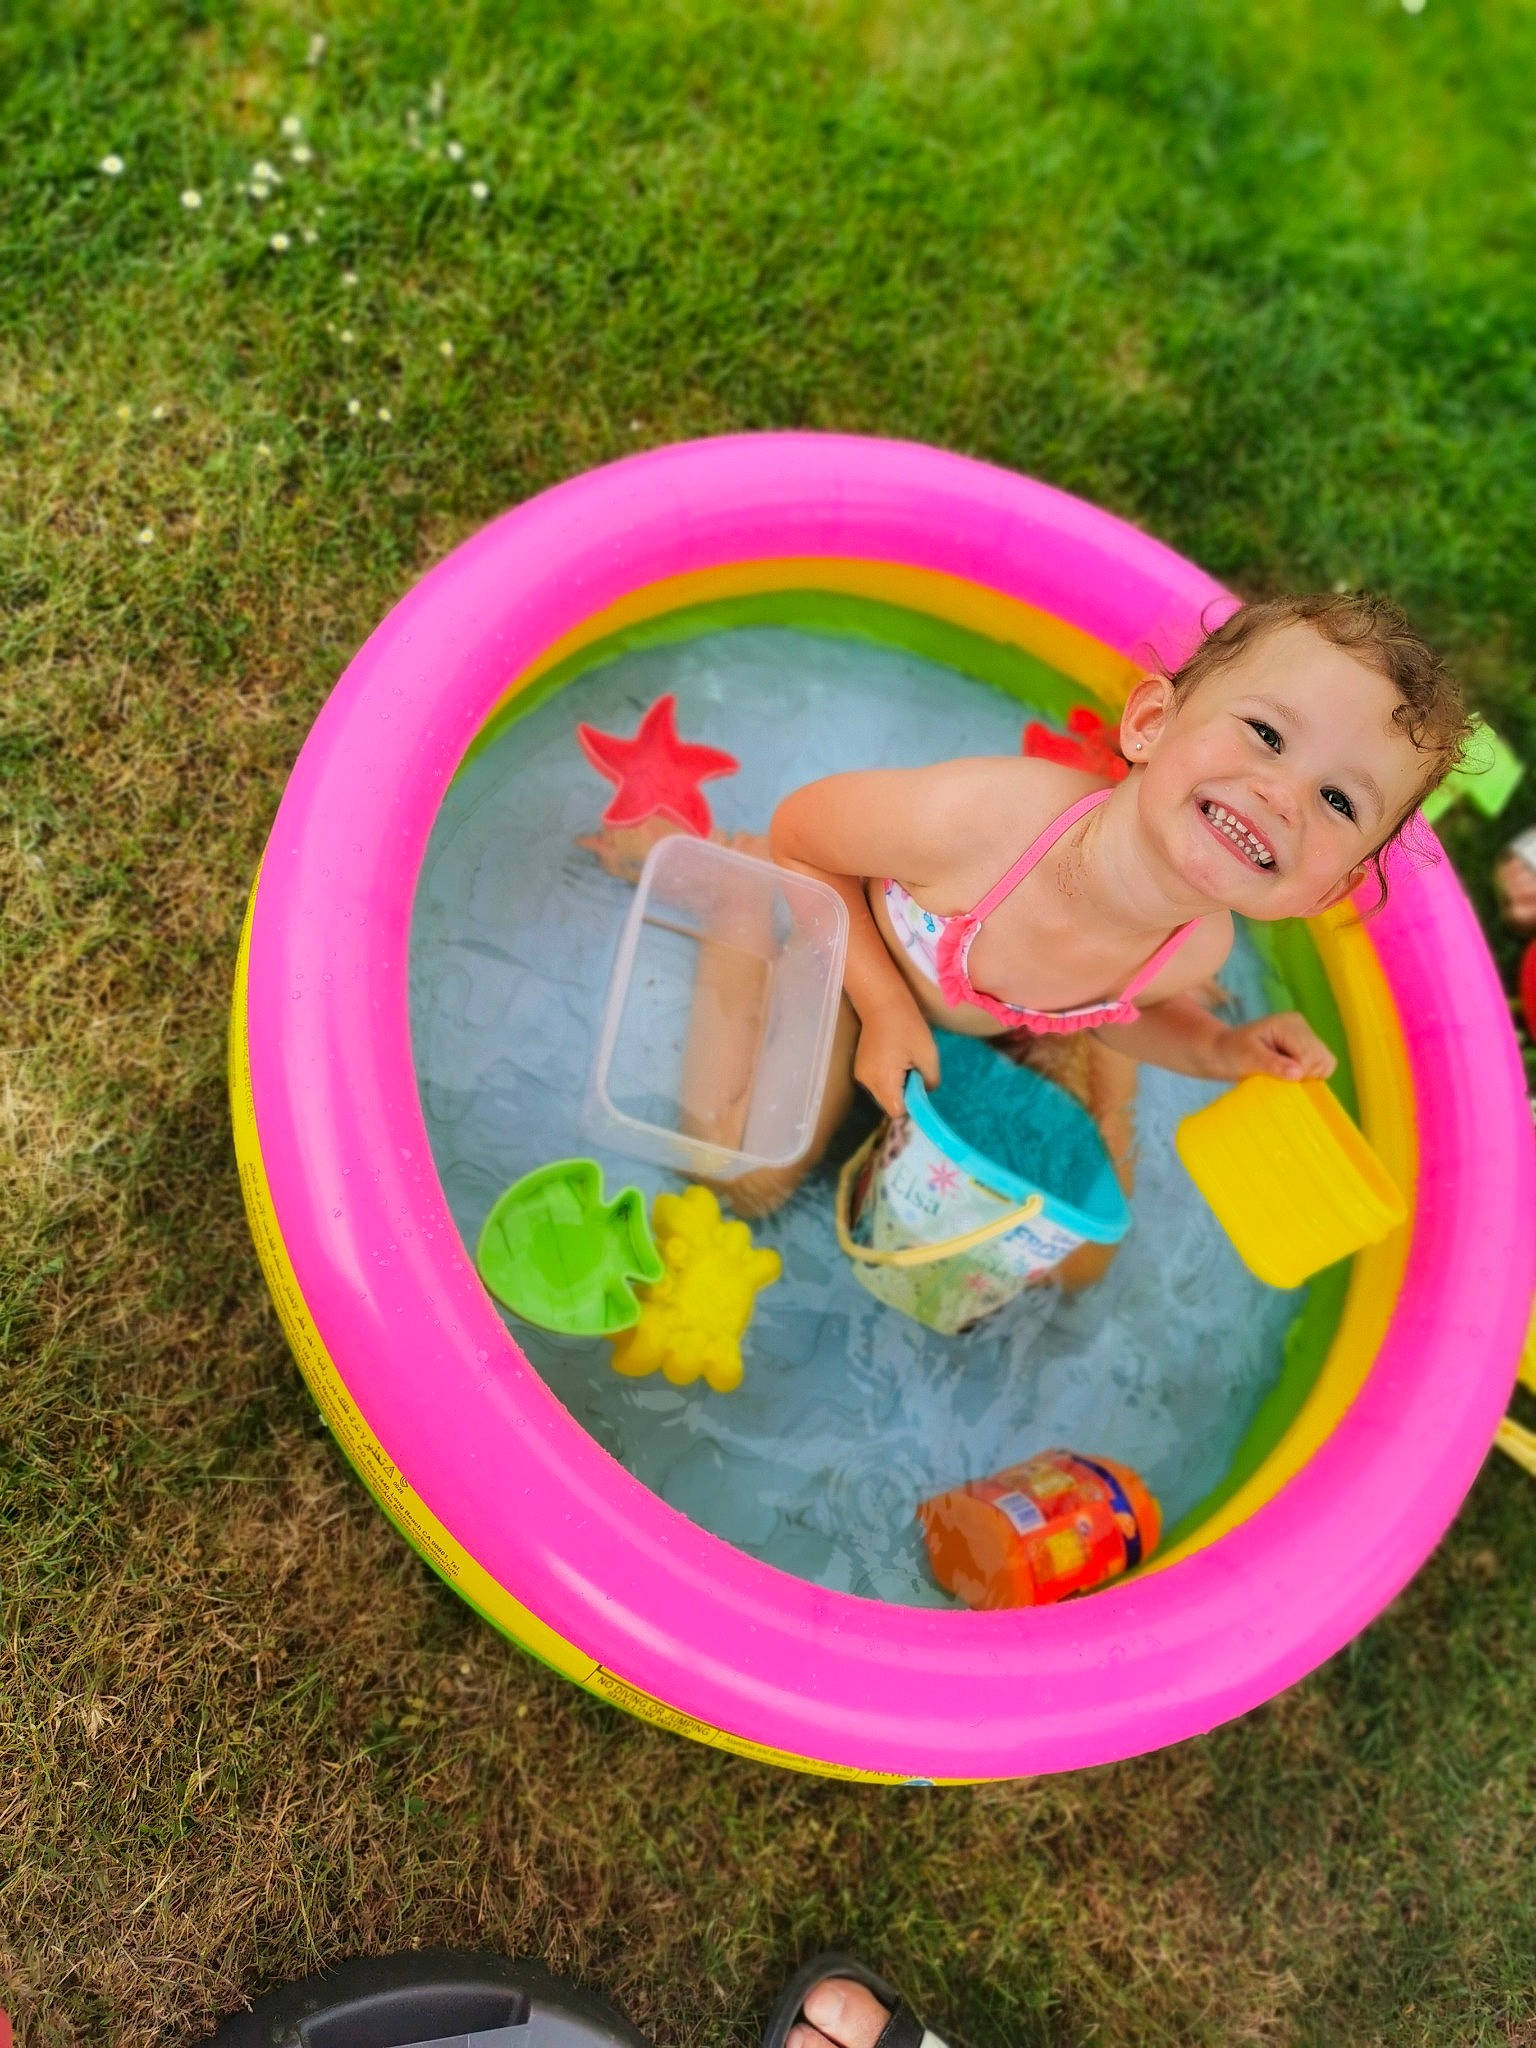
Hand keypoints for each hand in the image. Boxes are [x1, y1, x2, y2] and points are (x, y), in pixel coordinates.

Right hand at [853, 1006, 940, 1117]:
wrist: (882, 1003)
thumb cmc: (908, 1027)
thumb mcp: (929, 1055)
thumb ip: (930, 1081)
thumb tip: (925, 1092)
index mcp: (883, 1080)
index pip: (896, 1111)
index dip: (911, 1105)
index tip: (919, 1089)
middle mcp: (868, 1082)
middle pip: (889, 1104)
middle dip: (904, 1095)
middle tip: (914, 1071)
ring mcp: (861, 1074)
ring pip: (883, 1094)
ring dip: (896, 1086)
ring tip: (903, 1061)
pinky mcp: (860, 1067)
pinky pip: (877, 1083)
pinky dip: (887, 1078)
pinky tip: (893, 1058)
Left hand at [1211, 1010, 1336, 1083]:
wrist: (1224, 1051)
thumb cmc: (1232, 1053)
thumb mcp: (1247, 1058)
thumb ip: (1272, 1064)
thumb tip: (1298, 1074)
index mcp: (1288, 1023)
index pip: (1309, 1055)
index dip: (1297, 1074)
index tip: (1276, 1077)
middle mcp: (1301, 1025)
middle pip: (1322, 1059)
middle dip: (1304, 1074)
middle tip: (1278, 1076)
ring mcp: (1306, 1035)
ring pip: (1326, 1063)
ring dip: (1307, 1076)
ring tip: (1282, 1073)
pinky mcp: (1307, 1046)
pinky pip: (1322, 1067)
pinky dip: (1309, 1075)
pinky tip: (1289, 1073)